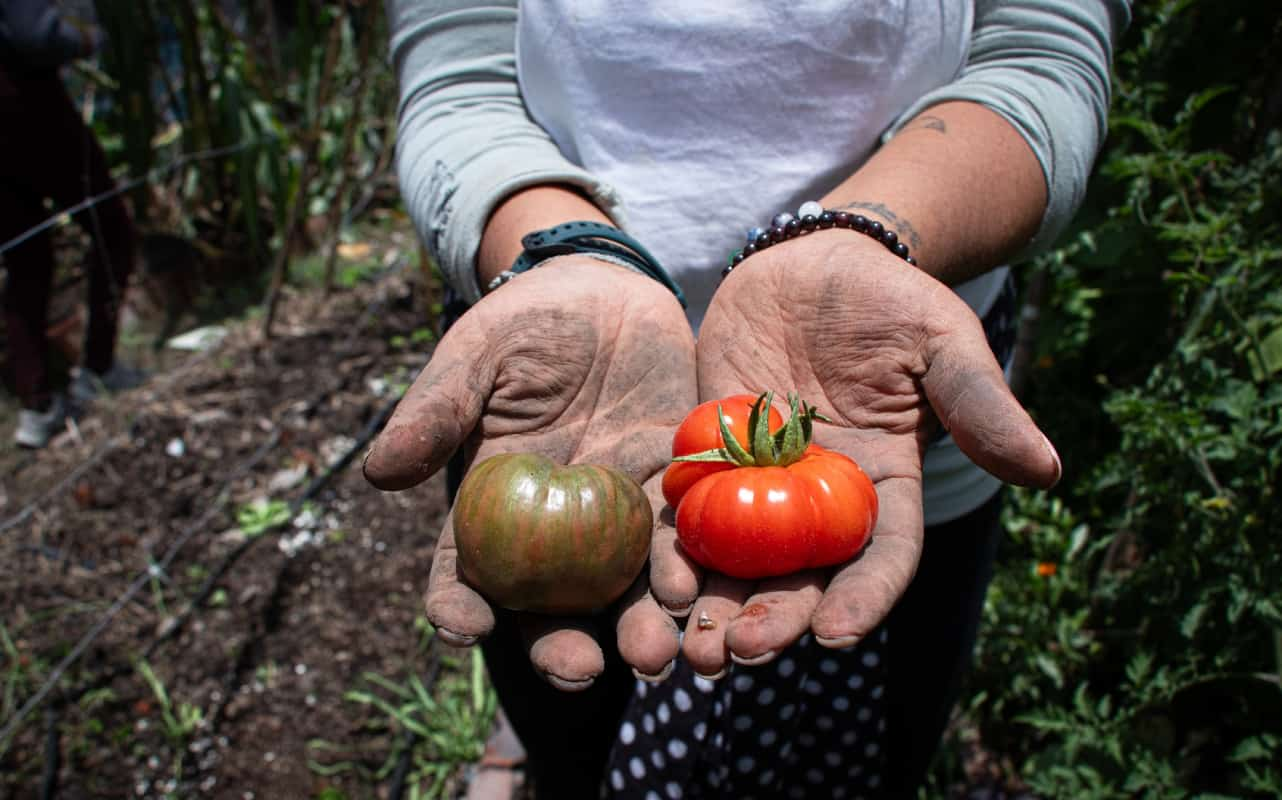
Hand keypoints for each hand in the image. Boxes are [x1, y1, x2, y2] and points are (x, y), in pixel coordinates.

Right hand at [363, 257, 694, 688]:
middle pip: (550, 607)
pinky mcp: (671, 490)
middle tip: (580, 669)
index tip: (465, 625)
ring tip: (655, 655)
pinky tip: (696, 590)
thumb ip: (436, 411)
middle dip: (562, 647)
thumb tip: (377, 472)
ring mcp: (615, 514)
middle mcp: (552, 528)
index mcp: (491, 505)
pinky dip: (689, 569)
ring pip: (624, 590)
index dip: (458, 605)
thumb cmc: (525, 324)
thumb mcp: (475, 358)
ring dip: (639, 627)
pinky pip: (681, 539)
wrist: (606, 291)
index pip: (464, 570)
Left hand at [652, 230, 1060, 676]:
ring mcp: (760, 480)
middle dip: (774, 619)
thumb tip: (1048, 470)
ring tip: (692, 645)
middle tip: (740, 654)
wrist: (816, 262)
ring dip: (716, 604)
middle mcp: (820, 498)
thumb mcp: (945, 344)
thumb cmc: (892, 301)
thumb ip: (982, 405)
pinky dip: (671, 546)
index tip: (836, 634)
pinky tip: (653, 579)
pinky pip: (686, 506)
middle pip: (801, 575)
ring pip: (738, 558)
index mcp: (884, 483)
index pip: (881, 554)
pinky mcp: (707, 452)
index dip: (864, 596)